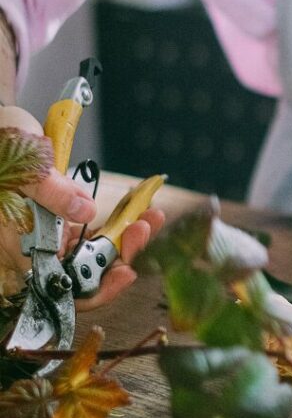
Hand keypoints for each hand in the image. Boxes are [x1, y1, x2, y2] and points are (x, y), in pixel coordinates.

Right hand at [0, 106, 164, 308]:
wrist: (0, 130)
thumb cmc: (2, 146)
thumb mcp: (26, 167)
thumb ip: (52, 192)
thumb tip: (85, 210)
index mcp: (21, 245)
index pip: (62, 286)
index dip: (96, 287)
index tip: (125, 271)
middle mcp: (37, 246)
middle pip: (85, 270)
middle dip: (121, 255)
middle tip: (145, 228)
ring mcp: (50, 233)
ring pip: (94, 251)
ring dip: (126, 238)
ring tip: (152, 216)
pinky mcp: (61, 219)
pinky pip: (95, 231)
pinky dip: (119, 222)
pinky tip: (140, 208)